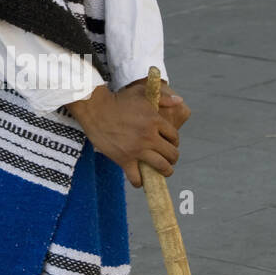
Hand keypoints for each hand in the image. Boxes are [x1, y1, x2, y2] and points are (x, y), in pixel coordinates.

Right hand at [68, 81, 186, 188]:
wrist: (95, 109)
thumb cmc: (118, 100)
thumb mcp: (142, 93)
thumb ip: (163, 97)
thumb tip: (180, 101)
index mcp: (155, 121)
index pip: (174, 137)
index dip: (174, 142)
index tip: (170, 144)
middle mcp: (149, 136)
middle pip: (171, 154)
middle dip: (173, 158)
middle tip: (169, 159)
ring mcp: (137, 149)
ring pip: (161, 166)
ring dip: (165, 171)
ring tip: (163, 171)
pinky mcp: (124, 159)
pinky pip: (136, 177)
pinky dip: (140, 181)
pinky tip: (140, 180)